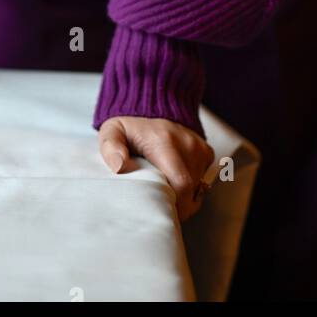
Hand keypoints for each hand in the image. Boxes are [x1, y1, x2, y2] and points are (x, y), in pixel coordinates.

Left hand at [98, 115, 214, 221]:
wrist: (152, 105)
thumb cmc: (130, 128)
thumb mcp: (112, 132)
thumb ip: (111, 148)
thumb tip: (120, 167)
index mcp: (163, 141)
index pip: (181, 184)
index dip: (176, 205)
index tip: (162, 211)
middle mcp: (186, 143)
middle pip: (191, 190)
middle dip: (180, 205)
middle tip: (162, 207)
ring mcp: (199, 147)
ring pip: (198, 187)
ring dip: (185, 196)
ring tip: (166, 189)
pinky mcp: (206, 151)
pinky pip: (204, 179)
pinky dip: (193, 186)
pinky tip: (175, 179)